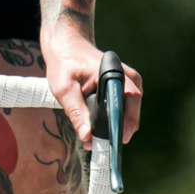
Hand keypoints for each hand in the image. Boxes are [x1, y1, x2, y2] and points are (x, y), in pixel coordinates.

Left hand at [40, 20, 142, 147]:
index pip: (127, 103)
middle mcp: (129, 79)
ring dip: (113, 127)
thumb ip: (76, 112)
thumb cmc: (65, 64)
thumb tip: (86, 136)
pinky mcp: (124, 90)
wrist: (68, 47)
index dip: (123, 125)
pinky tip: (97, 128)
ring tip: (94, 139)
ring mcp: (129, 84)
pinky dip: (112, 120)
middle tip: (97, 146)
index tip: (115, 142)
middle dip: (115, 131)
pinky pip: (123, 110)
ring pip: (127, 114)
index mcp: (116, 74)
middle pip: (130, 112)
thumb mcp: (64, 89)